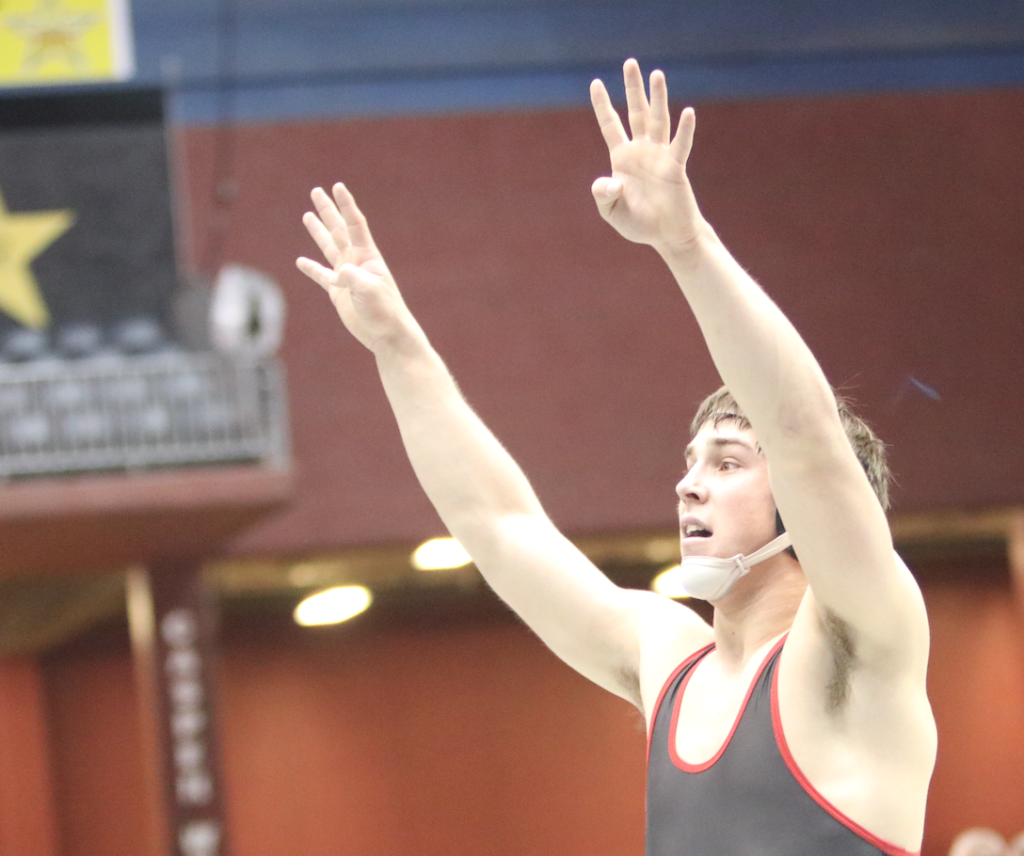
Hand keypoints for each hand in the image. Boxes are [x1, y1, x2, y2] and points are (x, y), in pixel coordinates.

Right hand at [296, 183, 416, 350]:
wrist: (387, 334)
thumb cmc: (384, 311)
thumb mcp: (369, 291)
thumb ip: (353, 278)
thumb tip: (336, 274)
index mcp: (367, 256)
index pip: (355, 224)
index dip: (345, 205)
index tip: (337, 186)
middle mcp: (356, 262)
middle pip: (339, 230)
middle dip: (328, 211)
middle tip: (316, 191)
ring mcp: (347, 276)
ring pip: (329, 248)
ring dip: (319, 232)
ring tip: (307, 215)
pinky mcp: (339, 293)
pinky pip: (321, 276)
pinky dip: (311, 268)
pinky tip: (300, 261)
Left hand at [590, 59, 702, 252]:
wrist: (666, 236)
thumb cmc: (639, 223)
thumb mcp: (612, 211)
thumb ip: (603, 196)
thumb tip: (610, 181)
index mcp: (623, 159)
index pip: (611, 126)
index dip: (603, 105)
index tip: (595, 83)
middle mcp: (642, 151)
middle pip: (636, 113)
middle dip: (633, 88)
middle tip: (630, 63)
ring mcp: (660, 156)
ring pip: (658, 121)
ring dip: (658, 98)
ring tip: (657, 74)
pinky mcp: (675, 168)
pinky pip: (680, 145)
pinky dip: (684, 130)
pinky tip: (688, 112)